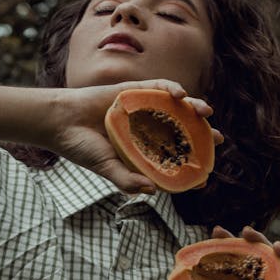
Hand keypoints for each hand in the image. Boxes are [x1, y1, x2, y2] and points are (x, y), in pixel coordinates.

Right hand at [49, 79, 222, 194]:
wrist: (60, 122)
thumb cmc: (81, 148)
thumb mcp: (105, 168)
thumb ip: (127, 181)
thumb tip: (152, 192)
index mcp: (142, 151)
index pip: (172, 160)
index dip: (190, 168)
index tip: (204, 176)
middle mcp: (146, 131)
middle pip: (181, 132)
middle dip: (202, 136)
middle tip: (219, 140)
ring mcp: (142, 110)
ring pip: (175, 109)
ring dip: (193, 109)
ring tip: (206, 113)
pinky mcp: (134, 91)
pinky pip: (158, 87)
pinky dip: (171, 88)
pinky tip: (180, 94)